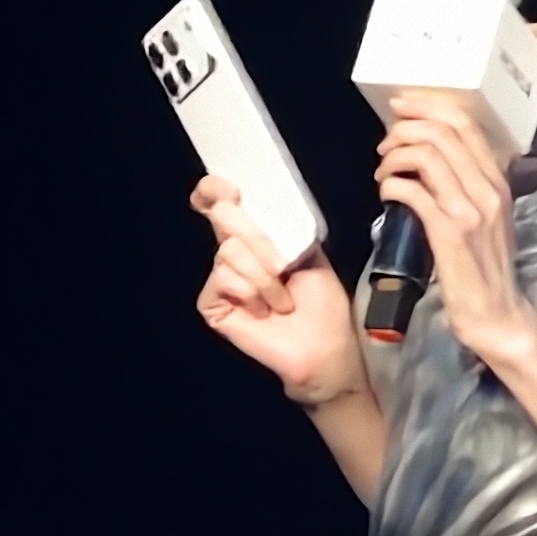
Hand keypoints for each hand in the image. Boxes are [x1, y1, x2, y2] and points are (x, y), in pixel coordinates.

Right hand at [190, 177, 368, 405]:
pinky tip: (265, 311)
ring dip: (264, 276)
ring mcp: (220, 278)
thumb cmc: (322, 305)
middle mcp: (233, 253)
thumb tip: (258, 201)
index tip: (229, 189)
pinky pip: (225, 278)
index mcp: (254, 236)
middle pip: (224, 216)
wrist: (324, 346)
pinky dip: (253, 293)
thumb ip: (282, 223)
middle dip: (258, 238)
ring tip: (281, 300)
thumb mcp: (309, 250)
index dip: (215, 189)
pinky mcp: (212, 303)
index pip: (221, 201)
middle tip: (283, 266)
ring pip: (230, 250)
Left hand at [371, 89, 534, 369]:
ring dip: (396, 156)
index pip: (465, 124)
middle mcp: (488, 189)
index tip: (402, 106)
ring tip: (383, 170)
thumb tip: (429, 161)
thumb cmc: (485, 271)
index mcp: (497, 181)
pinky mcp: (450, 233)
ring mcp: (470, 210)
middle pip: (444, 132)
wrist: (497, 316)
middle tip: (385, 144)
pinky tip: (386, 193)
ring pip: (429, 155)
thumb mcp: (486, 219)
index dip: (428, 106)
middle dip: (405, 128)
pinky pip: (415, 192)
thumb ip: (467, 187)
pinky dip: (393, 185)